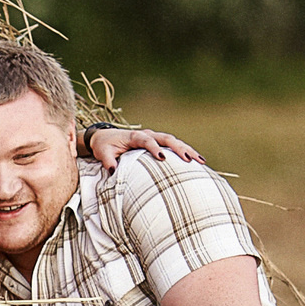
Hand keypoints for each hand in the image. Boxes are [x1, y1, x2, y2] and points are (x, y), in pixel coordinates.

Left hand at [85, 126, 204, 170]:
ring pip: (174, 142)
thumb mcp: (103, 153)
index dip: (154, 148)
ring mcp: (155, 138)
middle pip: (166, 138)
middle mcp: (147, 134)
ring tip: (200, 161)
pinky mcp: (158, 143)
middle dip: (178, 148)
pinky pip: (174, 147)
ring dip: (187, 150)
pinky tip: (198, 161)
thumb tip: (113, 171)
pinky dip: (185, 152)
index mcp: (134, 136)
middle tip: (189, 159)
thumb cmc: (104, 146)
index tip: (162, 158)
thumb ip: (108, 161)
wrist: (105, 137)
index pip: (146, 140)